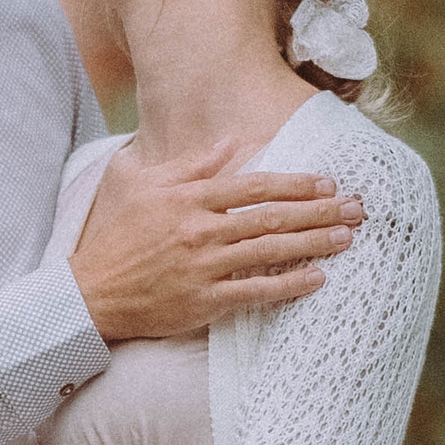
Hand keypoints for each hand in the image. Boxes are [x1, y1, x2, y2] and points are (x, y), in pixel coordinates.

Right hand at [72, 140, 363, 339]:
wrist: (90, 293)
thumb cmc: (117, 236)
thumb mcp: (144, 184)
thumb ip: (190, 165)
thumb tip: (228, 143)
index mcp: (189, 198)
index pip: (254, 185)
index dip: (295, 183)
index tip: (326, 182)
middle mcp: (201, 229)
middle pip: (272, 216)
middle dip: (318, 210)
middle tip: (354, 207)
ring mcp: (204, 267)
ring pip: (271, 251)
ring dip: (313, 243)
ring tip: (345, 237)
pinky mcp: (205, 301)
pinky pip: (256, 291)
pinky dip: (289, 285)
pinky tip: (316, 278)